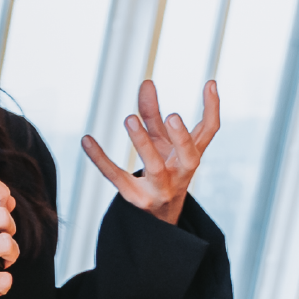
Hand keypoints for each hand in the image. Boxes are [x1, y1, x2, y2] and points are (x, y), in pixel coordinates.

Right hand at [0, 166, 17, 298]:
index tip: (1, 204)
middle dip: (9, 227)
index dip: (0, 192)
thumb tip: (9, 202)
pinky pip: (4, 277)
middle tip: (0, 236)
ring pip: (7, 243)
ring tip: (0, 258)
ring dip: (10, 253)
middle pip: (2, 216)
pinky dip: (3, 282)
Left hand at [83, 78, 220, 227]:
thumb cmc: (165, 170)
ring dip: (143, 143)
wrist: (159, 216)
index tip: (209, 83)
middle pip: (188, 158)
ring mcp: (159, 189)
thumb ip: (153, 114)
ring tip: (130, 118)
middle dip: (181, 138)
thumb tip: (146, 82)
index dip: (212, 108)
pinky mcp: (135, 198)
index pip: (208, 132)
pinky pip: (116, 177)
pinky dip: (100, 159)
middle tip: (172, 116)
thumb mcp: (162, 143)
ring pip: (154, 168)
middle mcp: (180, 175)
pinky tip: (86, 140)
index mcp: (191, 157)